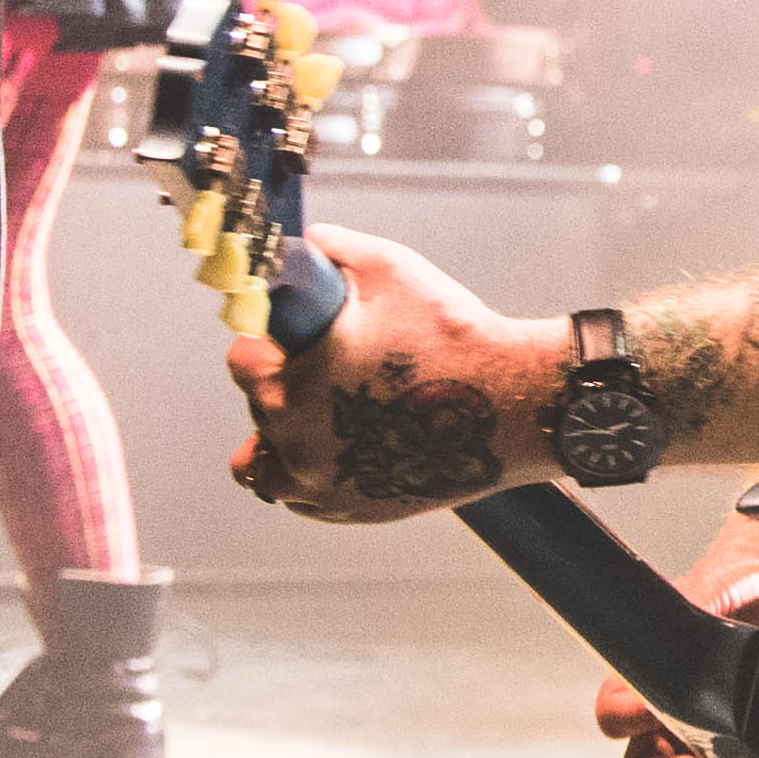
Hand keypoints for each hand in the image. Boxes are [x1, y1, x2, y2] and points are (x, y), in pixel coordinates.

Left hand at [220, 221, 550, 521]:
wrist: (515, 402)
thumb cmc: (454, 338)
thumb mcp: (386, 267)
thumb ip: (328, 249)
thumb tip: (302, 246)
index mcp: (289, 391)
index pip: (243, 362)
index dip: (271, 339)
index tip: (299, 336)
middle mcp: (296, 449)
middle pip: (261, 408)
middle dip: (289, 381)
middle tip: (340, 363)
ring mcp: (325, 489)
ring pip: (272, 461)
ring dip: (288, 434)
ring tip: (334, 407)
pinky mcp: (356, 511)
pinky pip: (308, 494)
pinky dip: (319, 468)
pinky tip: (352, 439)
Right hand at [598, 516, 758, 757]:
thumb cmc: (735, 587)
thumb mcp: (718, 593)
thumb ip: (705, 608)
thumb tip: (701, 626)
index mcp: (643, 676)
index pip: (615, 711)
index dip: (628, 719)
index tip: (653, 717)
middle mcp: (659, 714)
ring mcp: (690, 738)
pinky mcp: (724, 753)